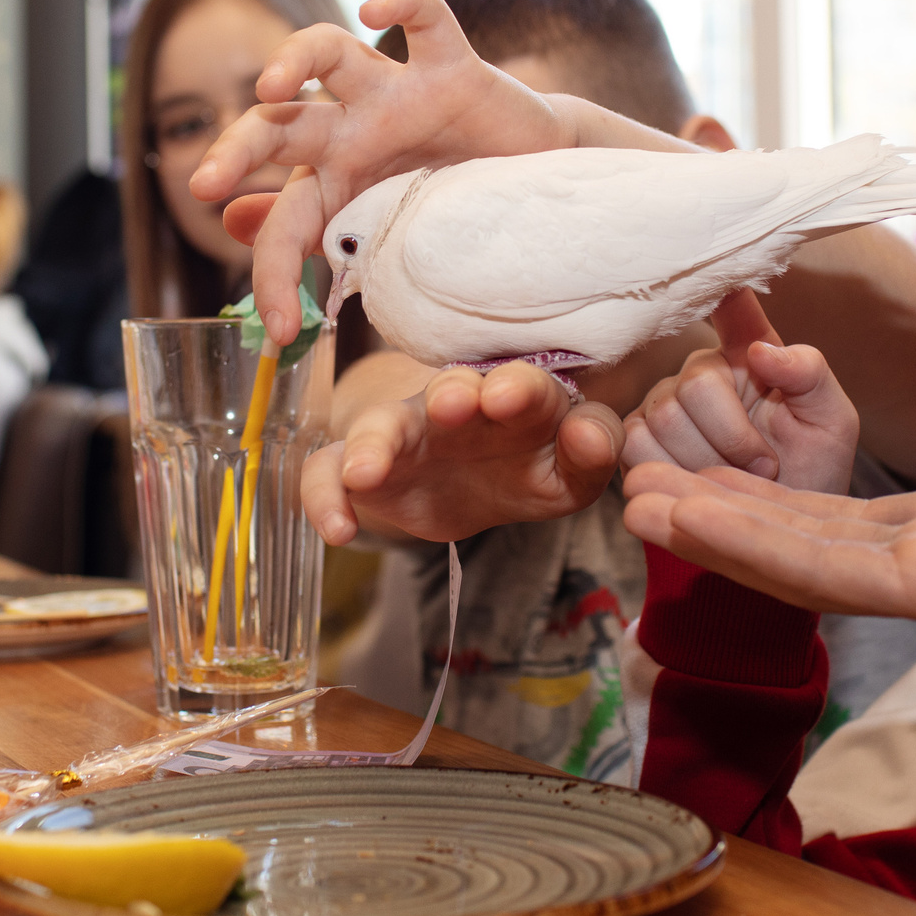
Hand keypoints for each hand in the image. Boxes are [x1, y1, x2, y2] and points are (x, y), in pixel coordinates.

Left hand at [191, 0, 564, 344]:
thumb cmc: (452, 205)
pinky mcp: (451, 70)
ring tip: (271, 85)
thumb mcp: (379, 228)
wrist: (531, 175)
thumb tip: (232, 224)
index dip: (273, 275)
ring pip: (328, 51)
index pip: (284, 222)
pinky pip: (426, 20)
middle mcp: (352, 130)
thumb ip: (311, 231)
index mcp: (332, 179)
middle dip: (236, 148)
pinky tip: (376, 8)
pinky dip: (403, 4)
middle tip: (205, 183)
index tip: (281, 332)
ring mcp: (397, 95)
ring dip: (294, 59)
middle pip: (277, 123)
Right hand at [302, 362, 622, 545]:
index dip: (517, 388)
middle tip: (451, 403)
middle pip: (448, 389)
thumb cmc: (527, 465)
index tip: (508, 397)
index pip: (523, 384)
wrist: (471, 486)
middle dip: (450, 394)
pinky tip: (338, 530)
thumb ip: (591, 452)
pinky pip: (329, 473)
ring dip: (373, 442)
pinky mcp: (363, 469)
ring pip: (381, 425)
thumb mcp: (568, 471)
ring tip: (364, 472)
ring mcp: (403, 434)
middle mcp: (455, 406)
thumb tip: (591, 434)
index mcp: (514, 400)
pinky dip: (324, 498)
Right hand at [619, 327, 915, 626]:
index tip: (707, 458)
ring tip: (635, 503)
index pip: (859, 516)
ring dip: (722, 535)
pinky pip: (840, 571)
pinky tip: (690, 516)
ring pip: (812, 566)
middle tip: (634, 488)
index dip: (779, 492)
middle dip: (727, 517)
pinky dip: (758, 545)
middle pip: (817, 546)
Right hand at [622, 291, 858, 492]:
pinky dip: (672, 472)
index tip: (725, 280)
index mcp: (752, 351)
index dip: (725, 292)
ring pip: (665, 417)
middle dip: (735, 437)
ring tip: (734, 478)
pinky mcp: (634, 439)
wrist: (771, 532)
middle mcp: (703, 369)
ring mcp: (663, 402)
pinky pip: (637, 445)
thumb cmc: (808, 471)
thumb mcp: (832, 422)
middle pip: (697, 383)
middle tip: (764, 465)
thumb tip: (764, 351)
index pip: (733, 307)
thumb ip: (809, 374)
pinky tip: (697, 483)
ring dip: (707, 461)